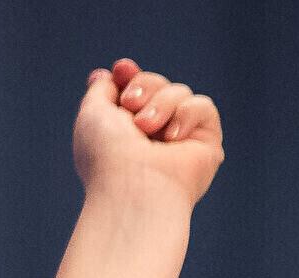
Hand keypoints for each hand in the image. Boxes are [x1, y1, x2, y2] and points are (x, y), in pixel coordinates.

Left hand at [73, 59, 223, 208]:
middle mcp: (153, 135)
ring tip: (146, 129)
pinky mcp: (206, 144)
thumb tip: (107, 75)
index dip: (129, 75)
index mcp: (125, 131)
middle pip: (156, 83)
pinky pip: (203, 106)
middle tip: (130, 107)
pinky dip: (185, 115)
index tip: (121, 69)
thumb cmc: (107, 157)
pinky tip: (172, 139)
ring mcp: (181, 140)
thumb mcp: (92, 113)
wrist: (133, 188)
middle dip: (143, 86)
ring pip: (179, 92)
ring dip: (160, 104)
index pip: (134, 89)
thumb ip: (101, 90)